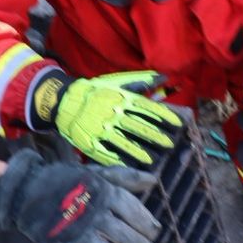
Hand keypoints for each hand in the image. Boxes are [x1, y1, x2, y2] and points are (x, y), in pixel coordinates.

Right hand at [0, 148, 161, 242]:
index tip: (153, 235)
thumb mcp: (98, 173)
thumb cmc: (68, 181)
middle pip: (131, 240)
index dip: (151, 229)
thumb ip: (127, 177)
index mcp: (108, 196)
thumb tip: (153, 181)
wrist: (27, 188)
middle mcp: (96, 216)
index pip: (139, 217)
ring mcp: (78, 234)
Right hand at [31, 70, 182, 165]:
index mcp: (121, 98)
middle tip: (170, 144)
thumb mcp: (117, 82)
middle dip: (155, 136)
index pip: (147, 108)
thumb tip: (164, 77)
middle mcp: (113, 114)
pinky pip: (107, 153)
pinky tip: (130, 166)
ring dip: (140, 152)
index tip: (177, 124)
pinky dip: (120, 160)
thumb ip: (141, 81)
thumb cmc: (96, 91)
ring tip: (153, 160)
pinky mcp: (91, 142)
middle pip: (138, 127)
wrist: (64, 101)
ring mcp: (101, 129)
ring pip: (124, 142)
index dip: (163, 117)